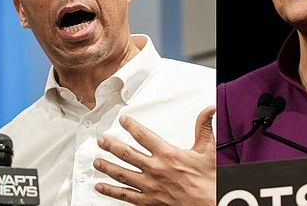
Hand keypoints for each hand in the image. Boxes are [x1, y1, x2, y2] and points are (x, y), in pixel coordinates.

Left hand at [94, 105, 215, 204]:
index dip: (131, 126)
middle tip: (102, 140)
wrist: (209, 204)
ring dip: (107, 166)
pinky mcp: (148, 201)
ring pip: (122, 174)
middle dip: (111, 146)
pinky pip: (125, 195)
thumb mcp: (207, 151)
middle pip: (126, 154)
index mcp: (168, 154)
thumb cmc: (207, 181)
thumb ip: (204, 128)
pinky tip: (101, 186)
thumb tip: (208, 110)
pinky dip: (111, 191)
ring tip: (97, 161)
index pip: (143, 135)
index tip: (123, 120)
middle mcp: (155, 169)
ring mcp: (149, 186)